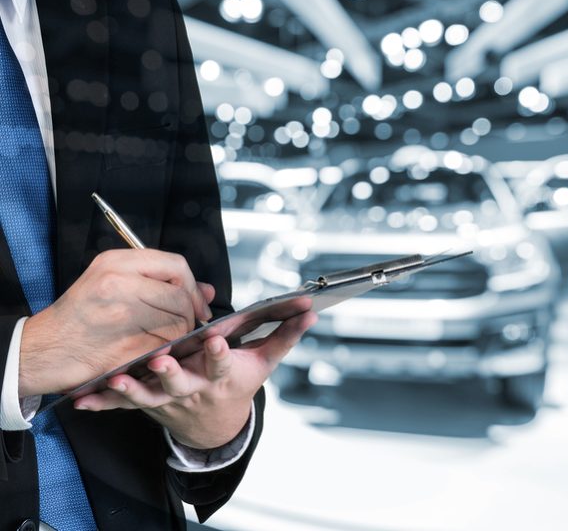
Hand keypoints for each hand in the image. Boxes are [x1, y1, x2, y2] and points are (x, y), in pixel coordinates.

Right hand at [19, 249, 212, 396]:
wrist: (41, 350)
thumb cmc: (78, 316)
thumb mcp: (113, 283)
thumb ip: (161, 283)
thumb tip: (207, 290)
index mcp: (117, 262)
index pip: (176, 265)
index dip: (192, 286)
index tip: (197, 303)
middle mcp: (119, 283)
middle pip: (180, 297)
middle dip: (189, 315)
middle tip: (183, 326)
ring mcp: (121, 314)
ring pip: (177, 323)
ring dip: (178, 336)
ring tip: (160, 339)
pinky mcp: (124, 345)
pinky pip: (165, 347)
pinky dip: (166, 353)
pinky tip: (151, 353)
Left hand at [73, 298, 316, 448]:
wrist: (215, 426)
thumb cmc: (239, 386)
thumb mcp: (265, 363)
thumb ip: (284, 335)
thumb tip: (309, 312)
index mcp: (222, 375)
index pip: (222, 363)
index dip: (219, 352)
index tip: (214, 338)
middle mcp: (195, 388)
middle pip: (182, 381)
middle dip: (172, 372)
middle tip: (161, 359)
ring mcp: (170, 399)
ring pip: (150, 395)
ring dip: (134, 388)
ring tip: (119, 377)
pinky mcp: (150, 405)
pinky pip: (126, 405)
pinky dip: (105, 402)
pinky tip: (85, 397)